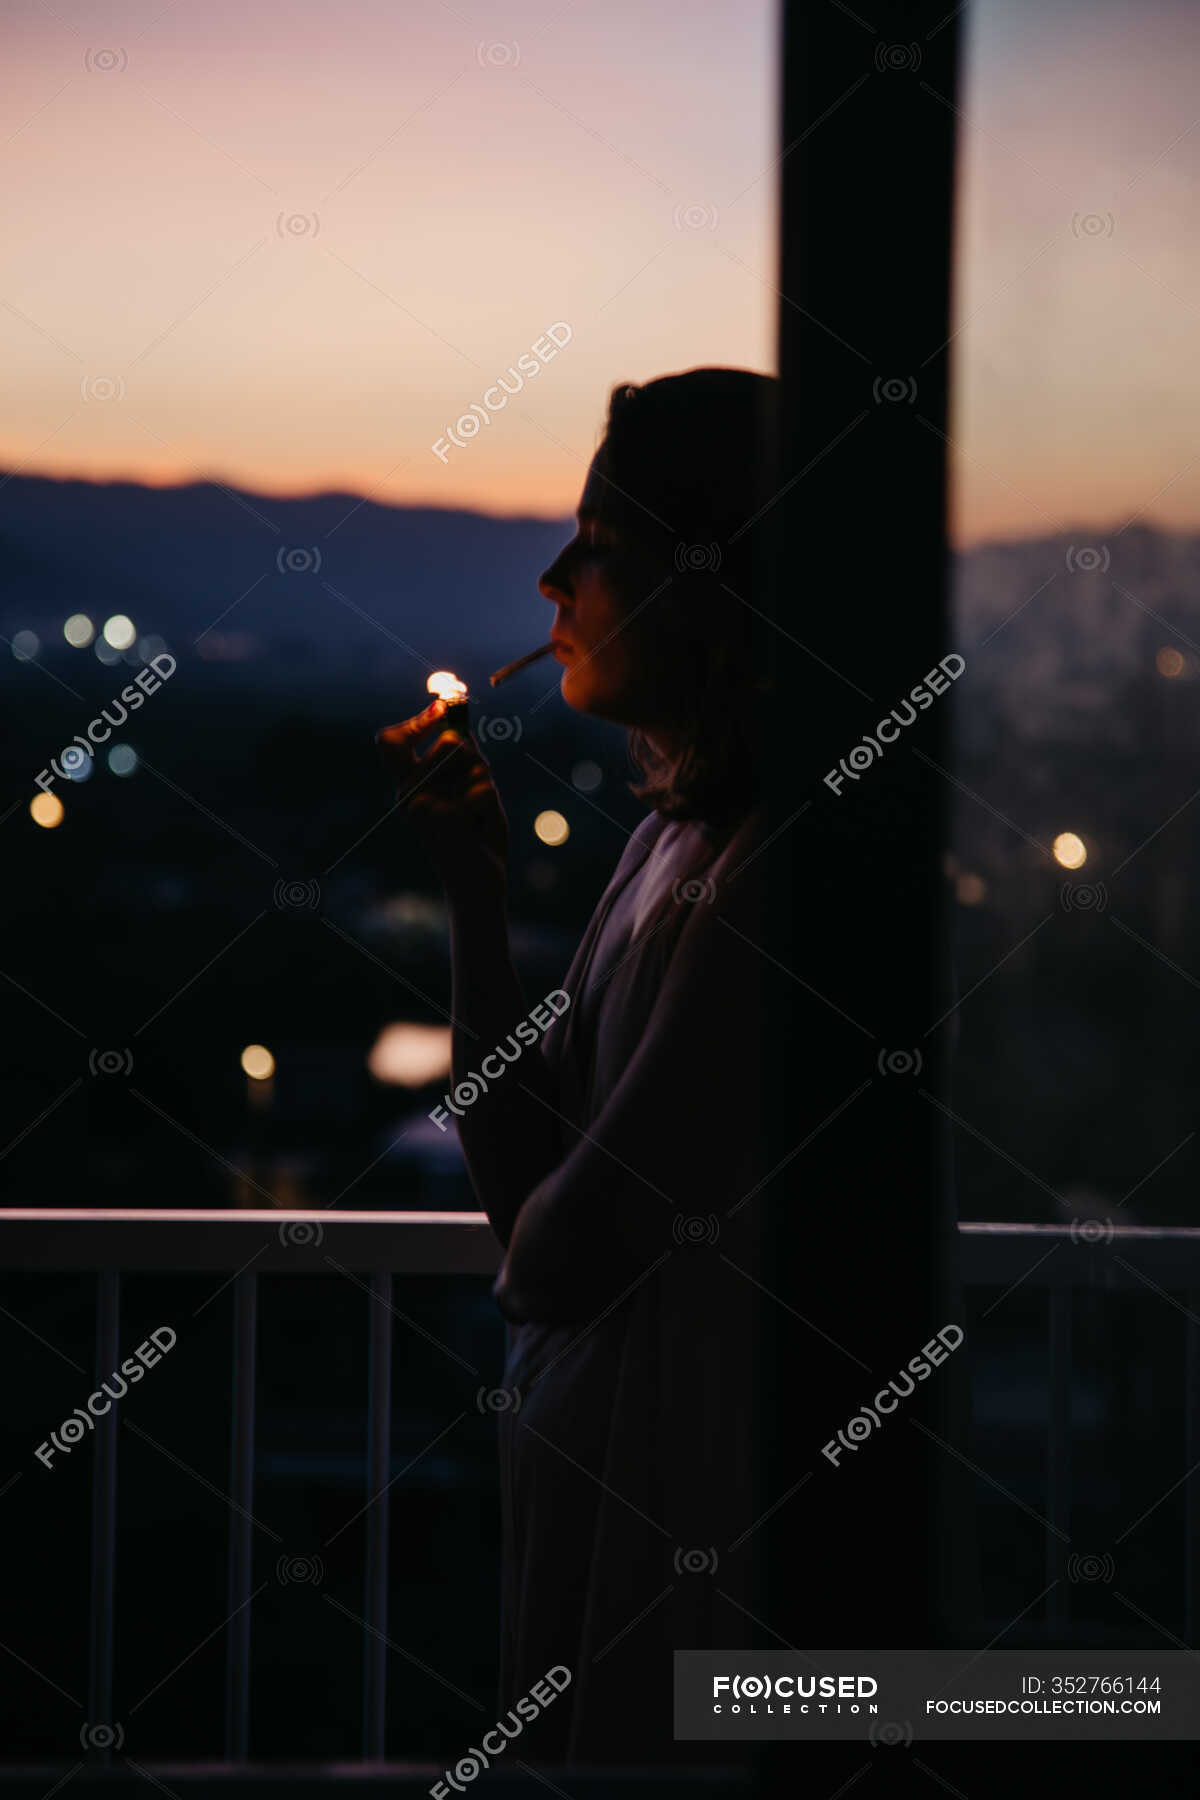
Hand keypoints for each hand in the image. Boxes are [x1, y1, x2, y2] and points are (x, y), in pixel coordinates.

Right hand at [376, 698, 508, 897]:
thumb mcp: (469, 786)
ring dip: (484, 782)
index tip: (441, 712)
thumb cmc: (474, 834)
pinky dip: (490, 806)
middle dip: (474, 759)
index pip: (390, 742)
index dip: (416, 721)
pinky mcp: (443, 819)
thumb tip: (459, 717)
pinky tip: (478, 830)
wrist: (477, 884)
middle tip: (474, 789)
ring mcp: (422, 806)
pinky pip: (483, 789)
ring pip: (471, 762)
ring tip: (476, 812)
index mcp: (408, 785)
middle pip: (449, 743)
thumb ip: (462, 754)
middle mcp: (408, 795)